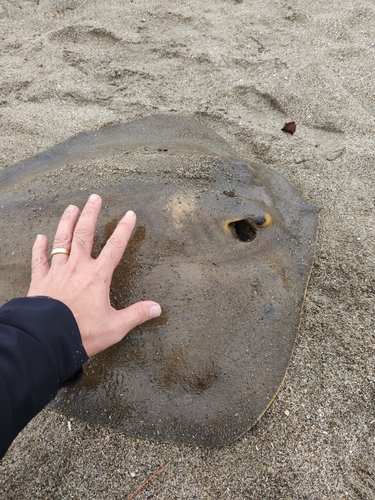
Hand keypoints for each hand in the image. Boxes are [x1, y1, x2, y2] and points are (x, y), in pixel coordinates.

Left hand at [27, 194, 160, 356]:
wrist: (48, 338)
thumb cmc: (82, 332)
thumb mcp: (115, 326)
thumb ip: (137, 314)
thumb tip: (157, 308)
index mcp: (98, 276)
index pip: (115, 247)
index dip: (124, 229)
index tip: (130, 214)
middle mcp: (78, 268)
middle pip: (85, 234)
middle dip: (91, 214)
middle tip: (95, 197)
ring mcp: (57, 271)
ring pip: (62, 240)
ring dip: (67, 222)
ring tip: (71, 207)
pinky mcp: (40, 280)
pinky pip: (39, 259)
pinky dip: (39, 247)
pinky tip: (40, 237)